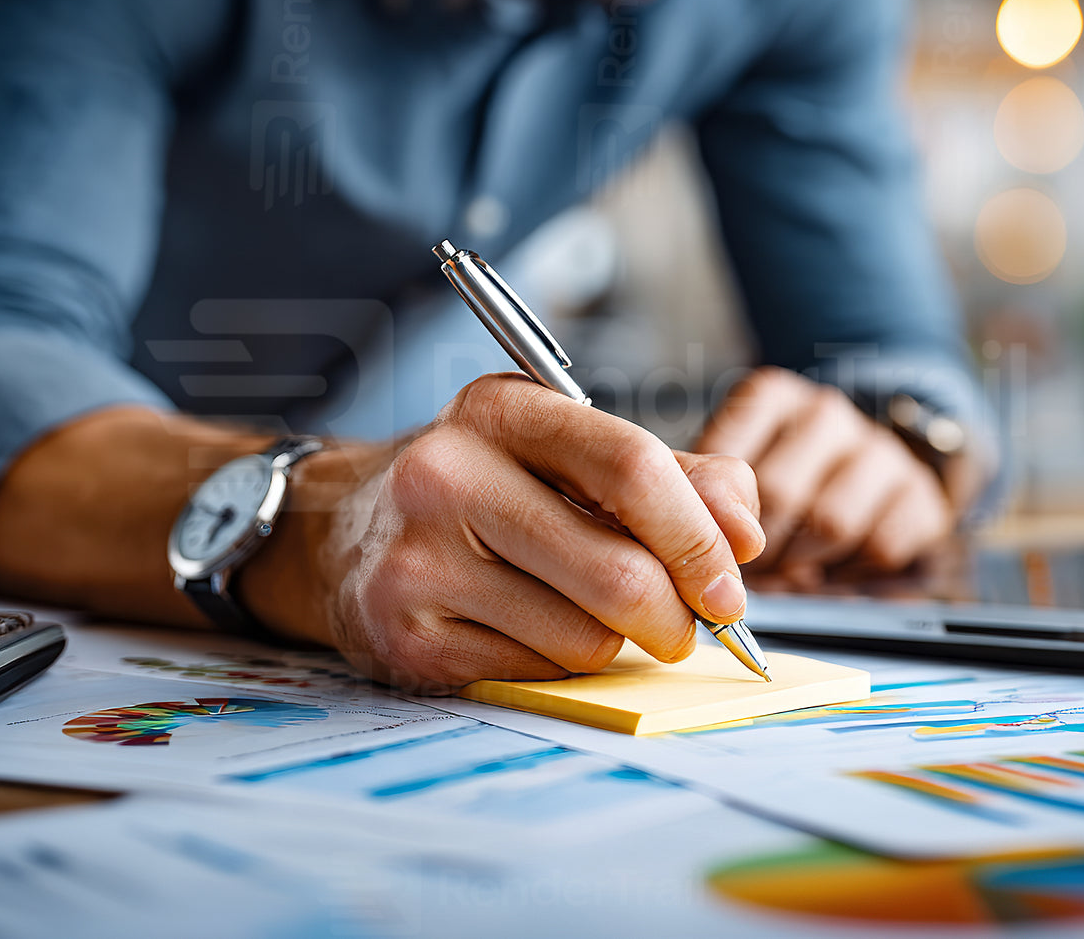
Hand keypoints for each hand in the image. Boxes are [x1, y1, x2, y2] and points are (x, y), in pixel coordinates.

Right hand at [282, 374, 763, 691]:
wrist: (338, 529)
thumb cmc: (479, 484)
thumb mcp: (563, 448)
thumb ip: (673, 474)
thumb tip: (746, 532)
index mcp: (501, 410)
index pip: (632, 468)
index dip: (701, 535)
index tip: (732, 579)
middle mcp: (448, 476)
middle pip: (619, 572)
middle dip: (677, 614)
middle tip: (686, 624)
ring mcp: (420, 561)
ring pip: (586, 637)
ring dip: (615, 642)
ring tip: (586, 611)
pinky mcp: (407, 637)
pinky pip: (537, 674)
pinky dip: (560, 664)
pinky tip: (531, 629)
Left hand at [695, 367, 953, 588]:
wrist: (867, 471)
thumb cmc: (781, 476)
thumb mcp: (733, 466)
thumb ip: (706, 493)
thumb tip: (689, 540)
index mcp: (771, 396)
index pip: (729, 458)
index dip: (717, 516)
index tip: (711, 541)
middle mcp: (826, 411)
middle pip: (779, 493)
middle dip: (756, 547)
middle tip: (746, 570)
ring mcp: (879, 448)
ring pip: (832, 523)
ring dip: (803, 563)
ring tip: (788, 570)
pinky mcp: (921, 493)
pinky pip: (880, 549)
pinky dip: (852, 574)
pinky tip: (835, 567)